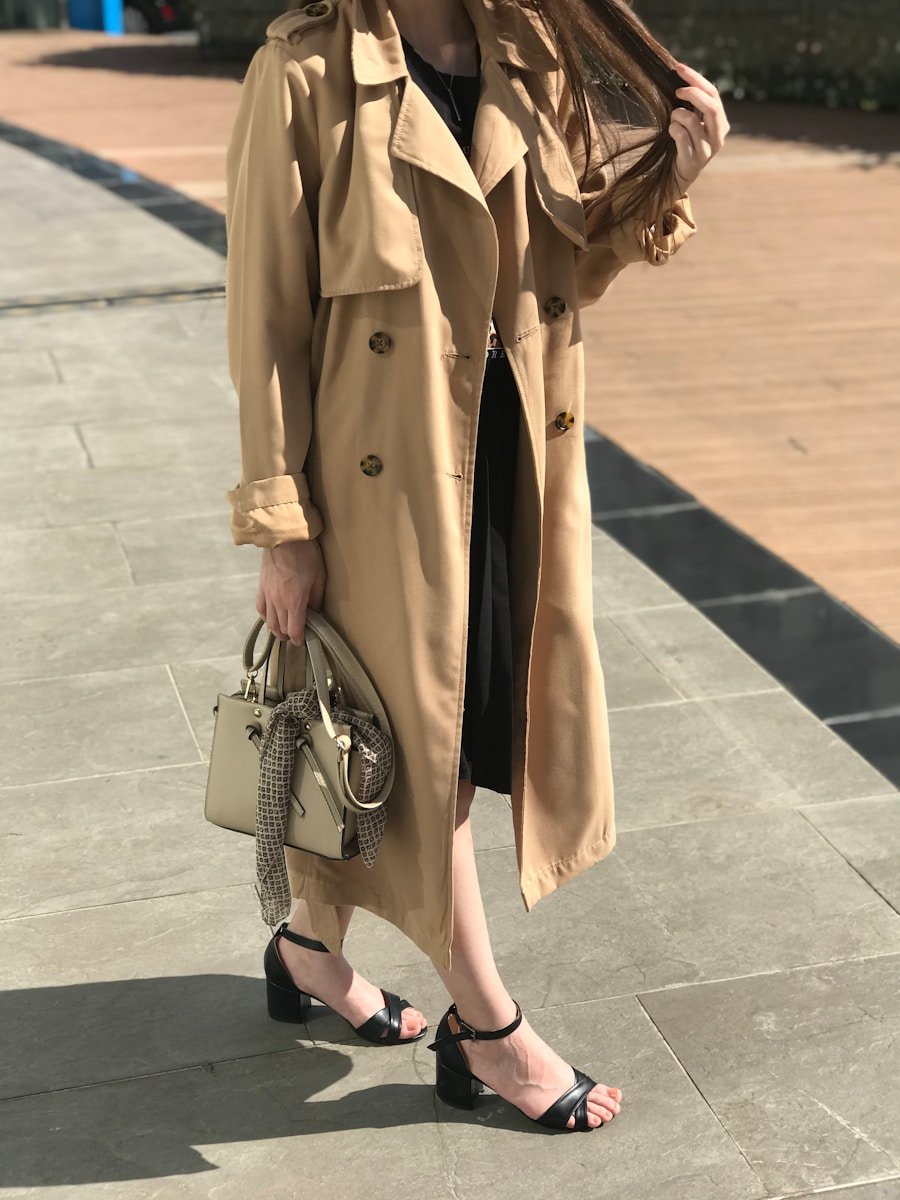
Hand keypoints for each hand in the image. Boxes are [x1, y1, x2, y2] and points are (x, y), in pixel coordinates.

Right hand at [257, 539, 326, 646]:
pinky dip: (265, 617)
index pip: (294, 630)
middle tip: (295, 636)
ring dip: (276, 630)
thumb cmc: (306, 556)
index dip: (298, 639)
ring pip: (269, 621)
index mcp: (294, 602)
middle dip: (288, 635)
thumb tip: (316, 611)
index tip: (302, 641)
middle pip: (281, 628)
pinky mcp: (261, 587)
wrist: (284, 538)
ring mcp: (267, 595)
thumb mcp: (319, 577)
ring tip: (283, 632)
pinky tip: (270, 618)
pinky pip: (261, 608)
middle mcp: (278, 603)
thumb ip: (317, 598)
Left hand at [668, 60, 729, 192]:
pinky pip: (681, 136)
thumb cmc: (686, 141)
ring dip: (677, 115)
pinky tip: (672, 132)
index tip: (679, 68)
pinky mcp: (694, 160)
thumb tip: (681, 73)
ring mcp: (707, 150)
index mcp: (722, 122)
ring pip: (691, 121)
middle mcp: (719, 136)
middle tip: (677, 91)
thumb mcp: (694, 120)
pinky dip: (673, 129)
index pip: (713, 94)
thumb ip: (695, 103)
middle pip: (710, 107)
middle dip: (692, 94)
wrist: (680, 173)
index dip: (696, 79)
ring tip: (673, 119)